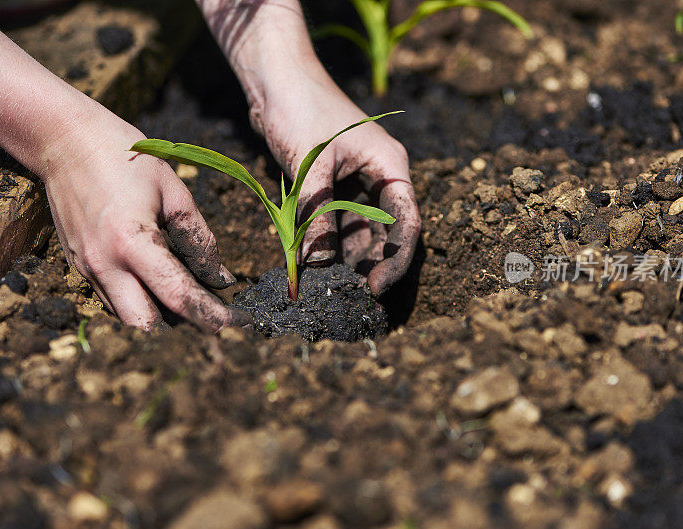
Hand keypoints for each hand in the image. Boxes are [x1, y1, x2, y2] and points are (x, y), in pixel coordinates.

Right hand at [42, 115, 249, 330]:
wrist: (63, 140)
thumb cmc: (124, 156)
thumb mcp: (172, 190)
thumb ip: (198, 237)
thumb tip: (220, 278)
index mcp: (132, 241)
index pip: (178, 295)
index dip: (211, 315)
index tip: (239, 323)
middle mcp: (104, 264)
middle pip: (145, 325)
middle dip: (180, 327)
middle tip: (212, 314)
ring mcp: (86, 268)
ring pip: (126, 317)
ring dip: (159, 316)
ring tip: (190, 298)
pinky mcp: (77, 266)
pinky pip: (112, 299)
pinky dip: (139, 300)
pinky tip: (158, 282)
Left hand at [253, 70, 420, 294]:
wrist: (276, 79)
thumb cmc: (301, 110)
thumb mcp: (310, 167)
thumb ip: (316, 216)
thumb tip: (317, 264)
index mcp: (390, 167)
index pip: (407, 222)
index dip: (395, 260)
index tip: (375, 289)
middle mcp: (380, 178)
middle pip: (386, 233)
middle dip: (370, 264)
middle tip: (349, 294)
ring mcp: (357, 183)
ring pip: (360, 231)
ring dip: (346, 256)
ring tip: (328, 284)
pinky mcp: (334, 186)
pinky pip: (337, 222)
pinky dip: (327, 241)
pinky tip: (313, 262)